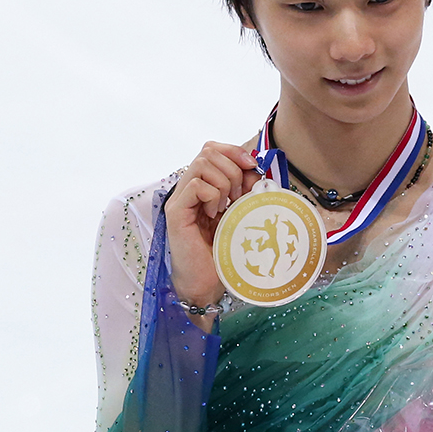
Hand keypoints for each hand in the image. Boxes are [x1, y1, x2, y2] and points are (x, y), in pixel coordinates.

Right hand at [164, 141, 259, 326]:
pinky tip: (215, 216)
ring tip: (227, 207)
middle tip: (239, 196)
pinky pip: (196, 186)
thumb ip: (246, 190)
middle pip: (207, 151)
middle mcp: (187, 188)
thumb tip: (256, 170)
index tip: (253, 167)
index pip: (212, 149)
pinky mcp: (175, 212)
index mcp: (202, 186)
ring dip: (225, 183)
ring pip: (202, 164)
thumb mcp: (240, 213)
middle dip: (233, 169)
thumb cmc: (223, 251)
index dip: (234, 151)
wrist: (208, 283)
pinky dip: (213, 197)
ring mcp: (179, 199)